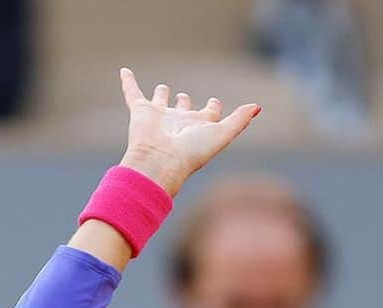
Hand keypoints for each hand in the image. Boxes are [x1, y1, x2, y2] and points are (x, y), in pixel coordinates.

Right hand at [118, 68, 260, 198]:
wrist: (159, 162)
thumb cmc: (191, 152)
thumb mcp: (222, 134)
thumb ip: (239, 121)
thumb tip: (258, 107)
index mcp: (198, 127)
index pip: (207, 114)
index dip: (212, 106)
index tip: (214, 102)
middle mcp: (179, 122)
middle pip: (183, 108)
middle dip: (184, 103)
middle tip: (184, 97)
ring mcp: (159, 117)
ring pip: (160, 101)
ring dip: (160, 94)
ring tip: (162, 89)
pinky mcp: (140, 113)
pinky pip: (132, 93)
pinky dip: (128, 82)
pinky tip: (124, 71)